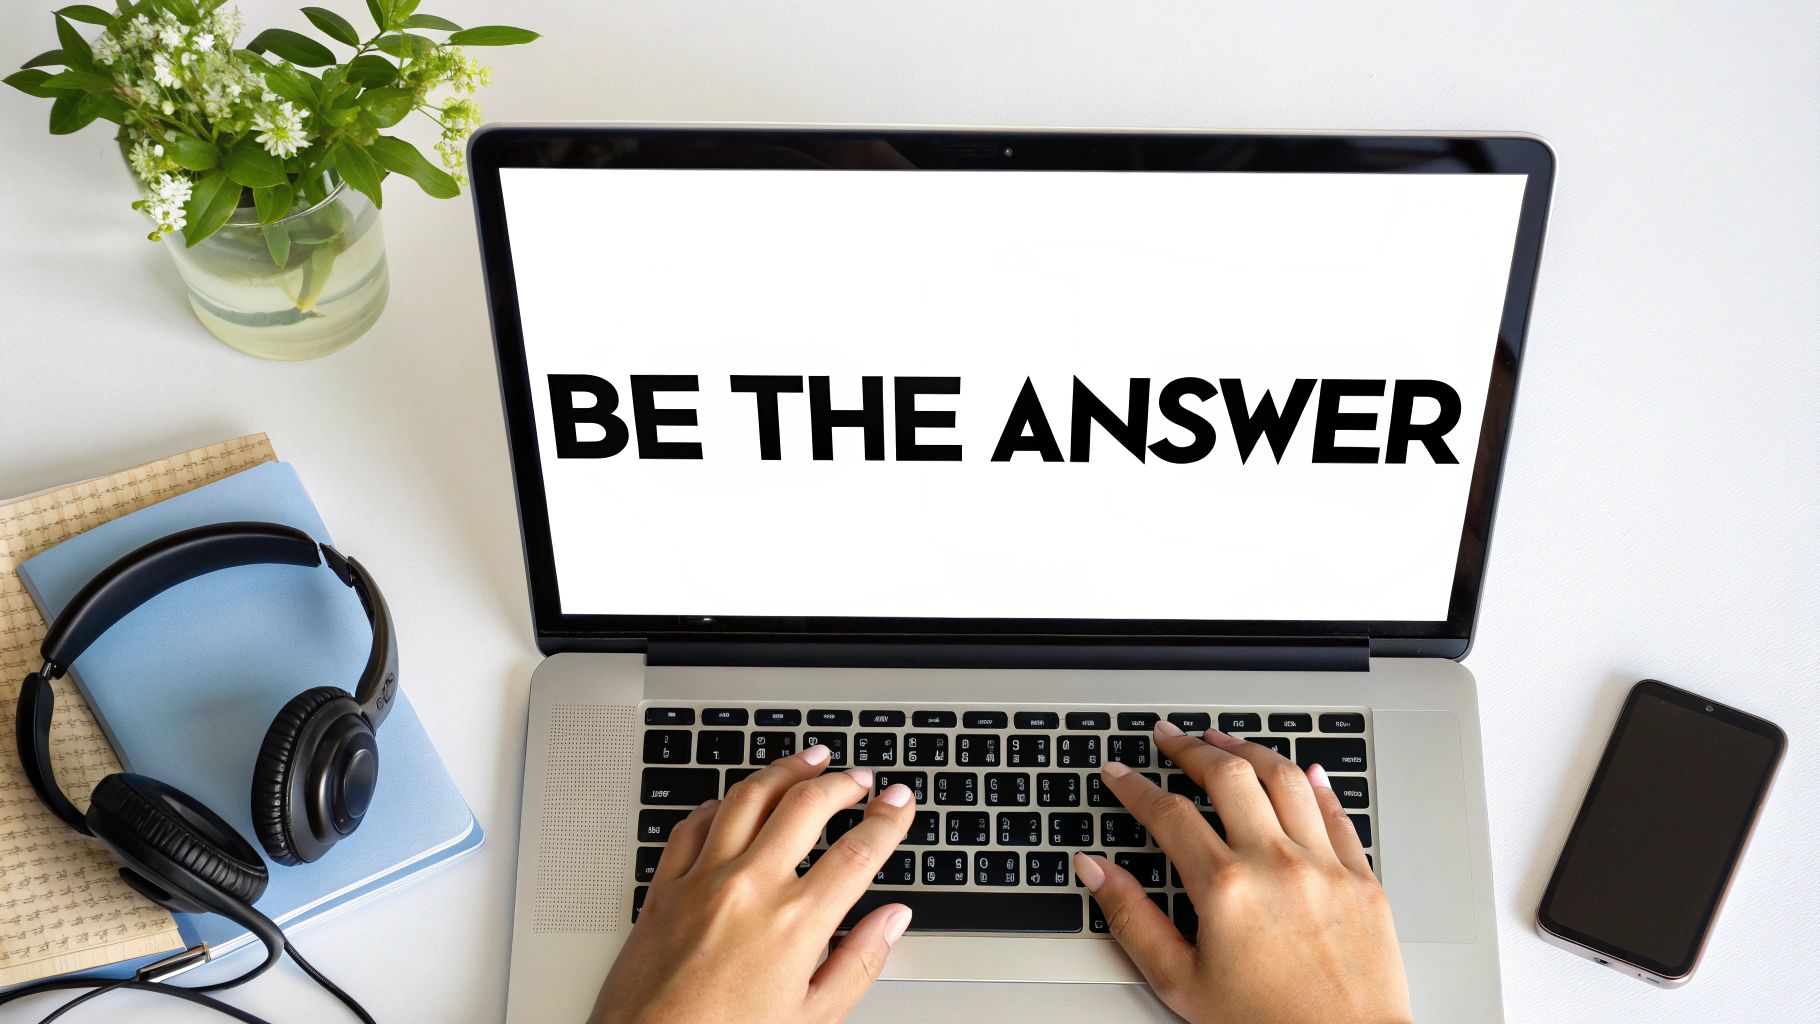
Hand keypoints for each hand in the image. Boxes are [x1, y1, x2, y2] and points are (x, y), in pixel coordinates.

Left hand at [592, 743, 916, 1023]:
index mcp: (795, 924)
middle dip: (841, 783)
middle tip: (860, 779)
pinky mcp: (663, 889)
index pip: (858, 851)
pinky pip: (693, 825)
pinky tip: (734, 800)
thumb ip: (858, 962)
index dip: (888, 819)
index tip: (899, 802)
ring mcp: (701, 882)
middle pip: (805, 806)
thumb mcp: (812, 1019)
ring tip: (809, 760)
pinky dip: (721, 803)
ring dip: (784, 770)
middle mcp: (748, 889)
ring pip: (748, 797)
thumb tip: (892, 919)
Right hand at [1078, 722, 1411, 1023]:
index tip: (1119, 774)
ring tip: (1224, 739)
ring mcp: (1325, 866)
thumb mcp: (1180, 981)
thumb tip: (1095, 871)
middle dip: (1190, 747)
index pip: (1168, 813)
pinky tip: (1303, 772)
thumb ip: (1132, 918)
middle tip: (1169, 737)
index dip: (1135, 787)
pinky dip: (1317, 785)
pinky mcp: (1362, 879)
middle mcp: (1277, 864)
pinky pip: (1338, 814)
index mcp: (1226, 888)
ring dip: (1249, 749)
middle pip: (1228, 775)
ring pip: (1285, 778)